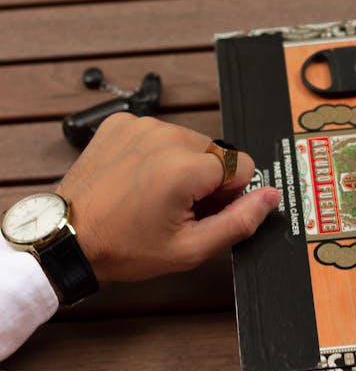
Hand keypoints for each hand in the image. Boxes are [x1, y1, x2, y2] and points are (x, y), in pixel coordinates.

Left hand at [56, 113, 280, 282]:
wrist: (69, 237)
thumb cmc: (123, 247)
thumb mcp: (189, 248)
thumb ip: (238, 221)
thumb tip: (270, 196)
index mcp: (184, 167)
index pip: (243, 165)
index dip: (229, 194)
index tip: (203, 211)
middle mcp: (164, 135)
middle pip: (217, 152)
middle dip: (206, 180)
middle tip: (178, 208)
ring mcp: (140, 125)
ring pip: (191, 141)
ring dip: (183, 166)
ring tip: (155, 195)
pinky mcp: (122, 122)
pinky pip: (161, 134)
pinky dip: (158, 154)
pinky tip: (139, 178)